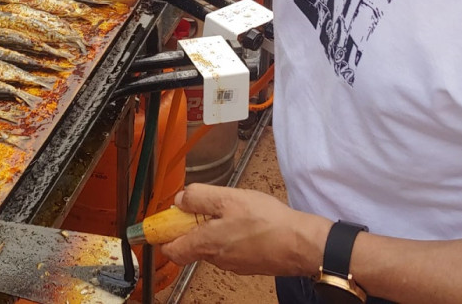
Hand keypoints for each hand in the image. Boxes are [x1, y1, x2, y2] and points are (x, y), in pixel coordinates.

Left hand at [158, 184, 328, 275]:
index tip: (163, 221)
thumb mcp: (228, 198)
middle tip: (206, 205)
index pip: (171, 250)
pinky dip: (229, 234)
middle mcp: (216, 259)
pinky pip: (229, 247)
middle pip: (191, 244)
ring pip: (211, 244)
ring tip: (231, 209)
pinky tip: (245, 221)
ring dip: (213, 227)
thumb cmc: (266, 221)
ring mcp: (232, 264)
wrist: (299, 243)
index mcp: (206, 244)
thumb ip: (199, 198)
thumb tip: (179, 200)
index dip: (163, 235)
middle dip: (191, 225)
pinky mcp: (247, 263)